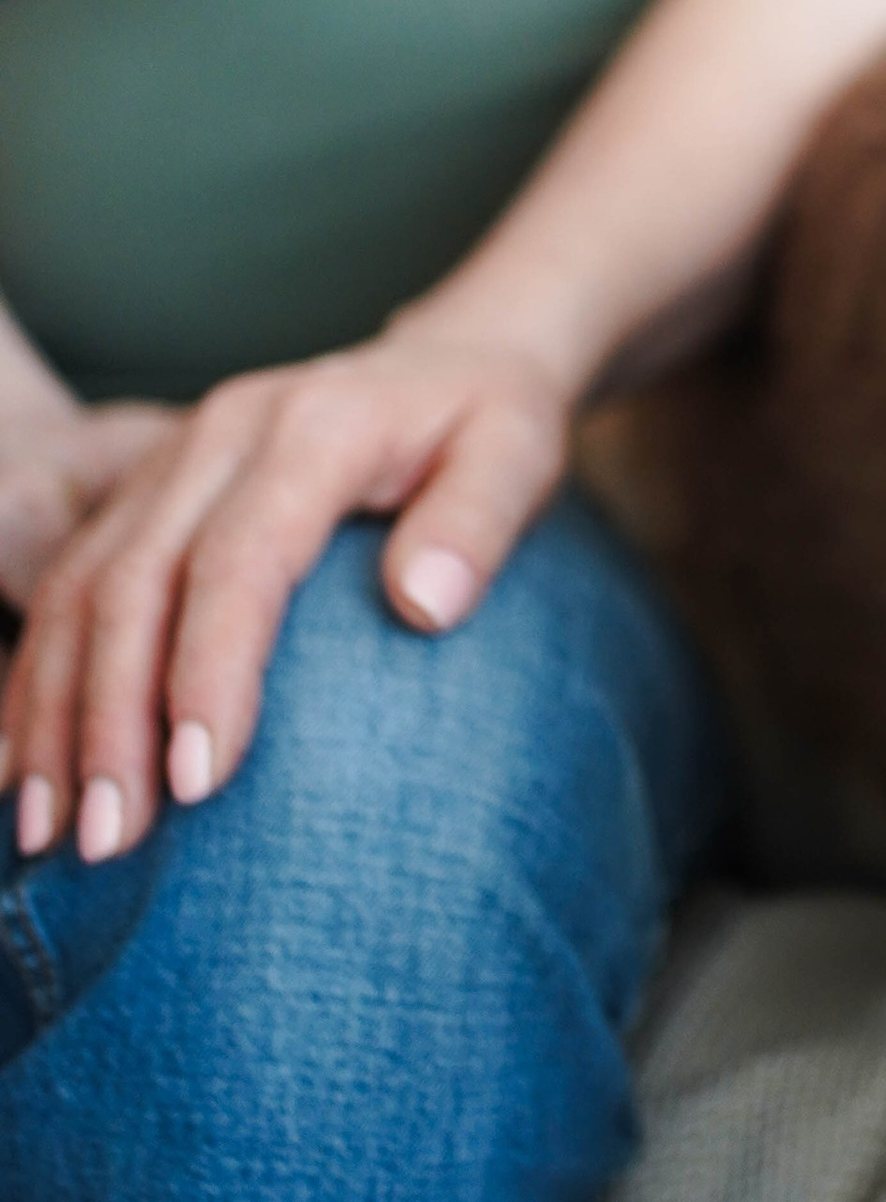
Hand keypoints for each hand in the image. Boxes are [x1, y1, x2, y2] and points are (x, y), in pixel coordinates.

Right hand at [2, 325, 572, 865]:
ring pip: (81, 586)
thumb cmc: (490, 425)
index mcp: (313, 427)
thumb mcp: (520, 455)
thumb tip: (425, 606)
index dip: (209, 670)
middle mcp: (222, 433)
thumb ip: (479, 522)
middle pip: (136, 581)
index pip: (241, 558)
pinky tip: (25, 766)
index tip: (199, 784)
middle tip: (110, 841)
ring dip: (54, 713)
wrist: (446, 360)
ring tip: (48, 831)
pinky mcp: (146, 488)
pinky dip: (39, 677)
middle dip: (110, 719)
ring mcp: (173, 457)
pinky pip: (67, 580)